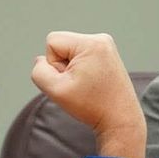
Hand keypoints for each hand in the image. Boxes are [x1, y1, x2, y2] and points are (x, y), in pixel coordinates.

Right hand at [30, 31, 145, 157]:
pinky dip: (79, 68)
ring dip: (70, 68)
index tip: (69, 79)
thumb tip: (40, 59)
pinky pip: (80, 55)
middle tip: (78, 84)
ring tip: (85, 84)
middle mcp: (101, 39)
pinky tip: (90, 82)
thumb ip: (39, 72)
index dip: (53, 63)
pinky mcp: (107, 53)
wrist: (119, 118)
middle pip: (61, 44)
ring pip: (69, 50)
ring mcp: (106, 46)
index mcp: (91, 43)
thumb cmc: (91, 105)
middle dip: (62, 65)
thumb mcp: (55, 90)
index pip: (52, 41)